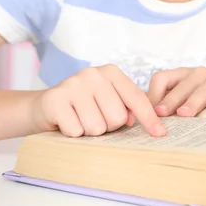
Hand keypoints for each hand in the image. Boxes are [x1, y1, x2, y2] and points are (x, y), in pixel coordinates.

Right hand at [32, 65, 166, 137]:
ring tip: (80, 120)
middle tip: (94, 119)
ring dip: (89, 132)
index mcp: (111, 72)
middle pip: (117, 118)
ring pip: (97, 128)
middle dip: (107, 127)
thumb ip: (126, 108)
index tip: (160, 134)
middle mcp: (93, 73)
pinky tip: (67, 122)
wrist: (44, 106)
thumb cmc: (83, 106)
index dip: (149, 118)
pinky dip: (72, 133)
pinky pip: (76, 131)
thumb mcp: (106, 101)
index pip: (136, 98)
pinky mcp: (55, 99)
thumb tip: (143, 123)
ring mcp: (73, 84)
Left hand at [148, 67, 205, 117]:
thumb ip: (172, 104)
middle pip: (181, 85)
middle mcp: (198, 73)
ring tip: (184, 114)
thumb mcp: (192, 97)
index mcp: (183, 75)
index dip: (152, 95)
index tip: (147, 113)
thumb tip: (145, 122)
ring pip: (201, 88)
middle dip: (169, 100)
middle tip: (159, 114)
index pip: (161, 78)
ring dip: (192, 102)